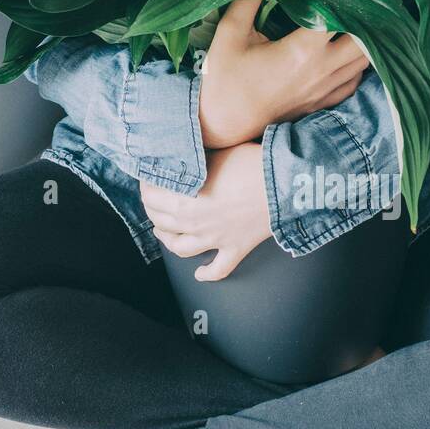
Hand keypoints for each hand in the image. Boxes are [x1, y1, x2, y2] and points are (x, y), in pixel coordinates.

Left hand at [139, 142, 271, 280]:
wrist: (283, 183)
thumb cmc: (250, 162)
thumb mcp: (212, 154)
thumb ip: (192, 162)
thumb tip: (178, 156)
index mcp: (184, 200)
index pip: (152, 197)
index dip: (146, 186)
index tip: (147, 177)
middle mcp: (195, 223)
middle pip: (162, 222)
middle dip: (152, 210)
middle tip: (152, 200)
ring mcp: (215, 240)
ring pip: (181, 249)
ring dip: (168, 241)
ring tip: (163, 232)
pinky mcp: (235, 249)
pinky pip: (218, 269)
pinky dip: (207, 274)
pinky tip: (199, 273)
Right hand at [197, 0, 371, 148]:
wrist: (223, 124)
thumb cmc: (224, 79)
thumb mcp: (230, 34)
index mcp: (302, 50)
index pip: (339, 10)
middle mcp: (322, 70)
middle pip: (365, 37)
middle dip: (370, 10)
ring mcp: (326, 89)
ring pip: (365, 60)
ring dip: (369, 35)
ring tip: (365, 12)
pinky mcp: (323, 102)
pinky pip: (355, 79)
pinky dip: (360, 61)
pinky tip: (352, 47)